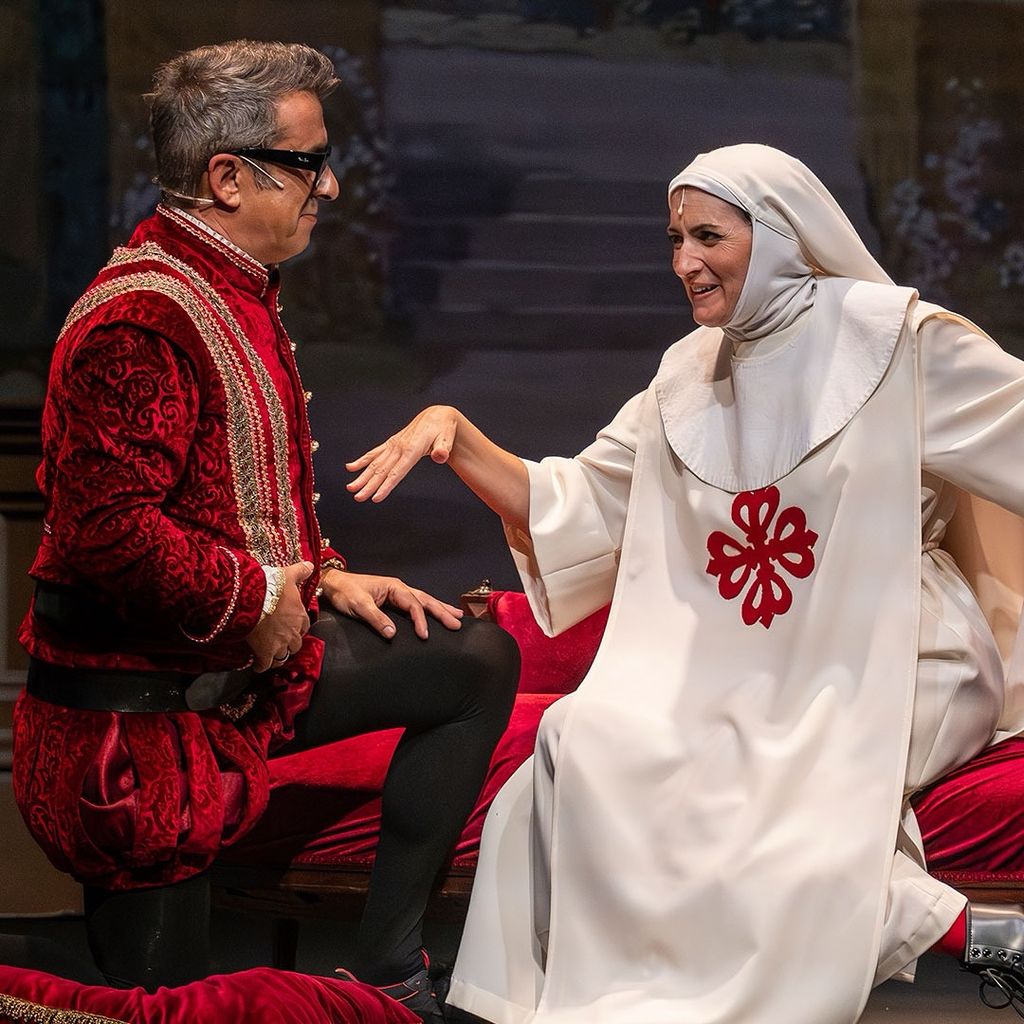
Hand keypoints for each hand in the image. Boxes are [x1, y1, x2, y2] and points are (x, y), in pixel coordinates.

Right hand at [246, 560, 313, 671]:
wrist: (250, 598)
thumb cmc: (271, 586)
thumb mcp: (288, 575)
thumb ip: (300, 571)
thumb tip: (311, 565)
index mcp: (300, 616)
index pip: (304, 626)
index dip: (298, 628)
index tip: (291, 627)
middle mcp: (292, 632)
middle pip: (296, 644)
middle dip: (289, 644)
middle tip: (280, 642)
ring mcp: (279, 644)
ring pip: (283, 656)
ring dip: (278, 656)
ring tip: (270, 655)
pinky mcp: (264, 652)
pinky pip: (265, 665)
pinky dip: (261, 666)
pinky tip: (257, 664)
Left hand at [320, 569, 462, 639]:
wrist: (332, 584)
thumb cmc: (345, 591)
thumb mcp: (359, 605)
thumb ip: (376, 619)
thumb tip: (393, 634)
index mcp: (394, 587)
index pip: (413, 605)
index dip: (420, 620)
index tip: (424, 636)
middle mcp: (398, 588)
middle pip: (425, 600)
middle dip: (442, 611)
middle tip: (457, 623)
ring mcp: (396, 592)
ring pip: (423, 600)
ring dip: (439, 608)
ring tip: (456, 616)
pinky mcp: (391, 599)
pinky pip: (415, 604)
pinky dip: (428, 609)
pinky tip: (434, 613)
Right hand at [346, 405, 458, 502]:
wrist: (437, 416)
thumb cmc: (444, 428)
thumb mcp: (448, 437)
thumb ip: (444, 448)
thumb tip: (440, 456)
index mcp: (412, 449)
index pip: (397, 471)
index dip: (386, 485)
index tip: (376, 497)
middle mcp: (399, 447)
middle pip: (382, 470)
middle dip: (369, 485)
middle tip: (358, 498)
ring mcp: (394, 445)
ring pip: (375, 463)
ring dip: (362, 476)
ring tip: (350, 488)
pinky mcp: (391, 443)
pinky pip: (374, 453)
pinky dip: (362, 460)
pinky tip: (351, 468)